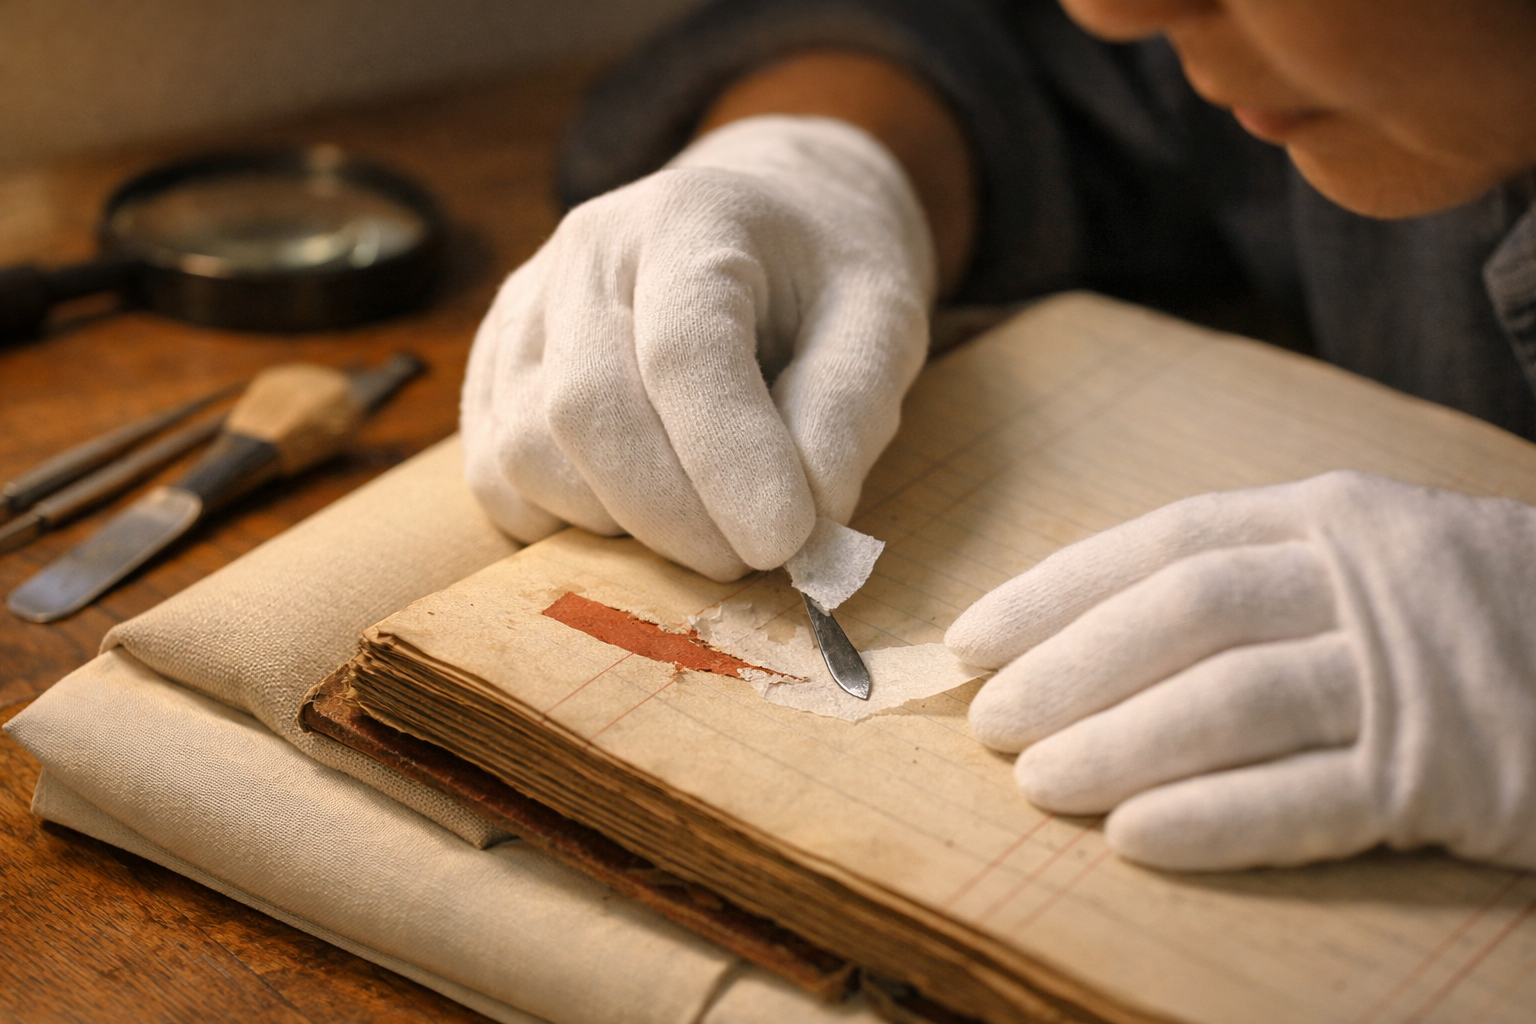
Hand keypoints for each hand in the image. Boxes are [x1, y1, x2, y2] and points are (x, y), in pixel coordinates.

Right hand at [461, 115, 934, 580]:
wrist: (761, 229)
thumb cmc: (823, 280)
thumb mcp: (884, 319)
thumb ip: (852, 408)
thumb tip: (809, 517)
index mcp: (689, 219)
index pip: (685, 350)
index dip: (731, 458)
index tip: (785, 541)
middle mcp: (585, 253)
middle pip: (589, 409)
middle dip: (676, 516)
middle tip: (757, 558)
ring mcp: (523, 311)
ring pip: (530, 453)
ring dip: (624, 526)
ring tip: (709, 523)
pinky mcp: (492, 370)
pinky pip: (498, 477)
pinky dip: (567, 523)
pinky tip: (642, 511)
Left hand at [947, 471, 1535, 870]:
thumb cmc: (1470, 612)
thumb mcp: (1368, 559)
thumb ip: (1250, 582)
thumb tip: (1086, 637)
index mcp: (1328, 516)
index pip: (1162, 544)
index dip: (1057, 591)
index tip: (973, 636)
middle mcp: (1363, 579)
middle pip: (1182, 617)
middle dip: (1069, 669)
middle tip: (990, 722)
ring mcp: (1411, 675)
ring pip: (1233, 703)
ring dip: (1119, 745)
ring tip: (1037, 784)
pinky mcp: (1453, 776)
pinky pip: (1311, 800)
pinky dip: (1217, 819)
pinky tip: (1137, 838)